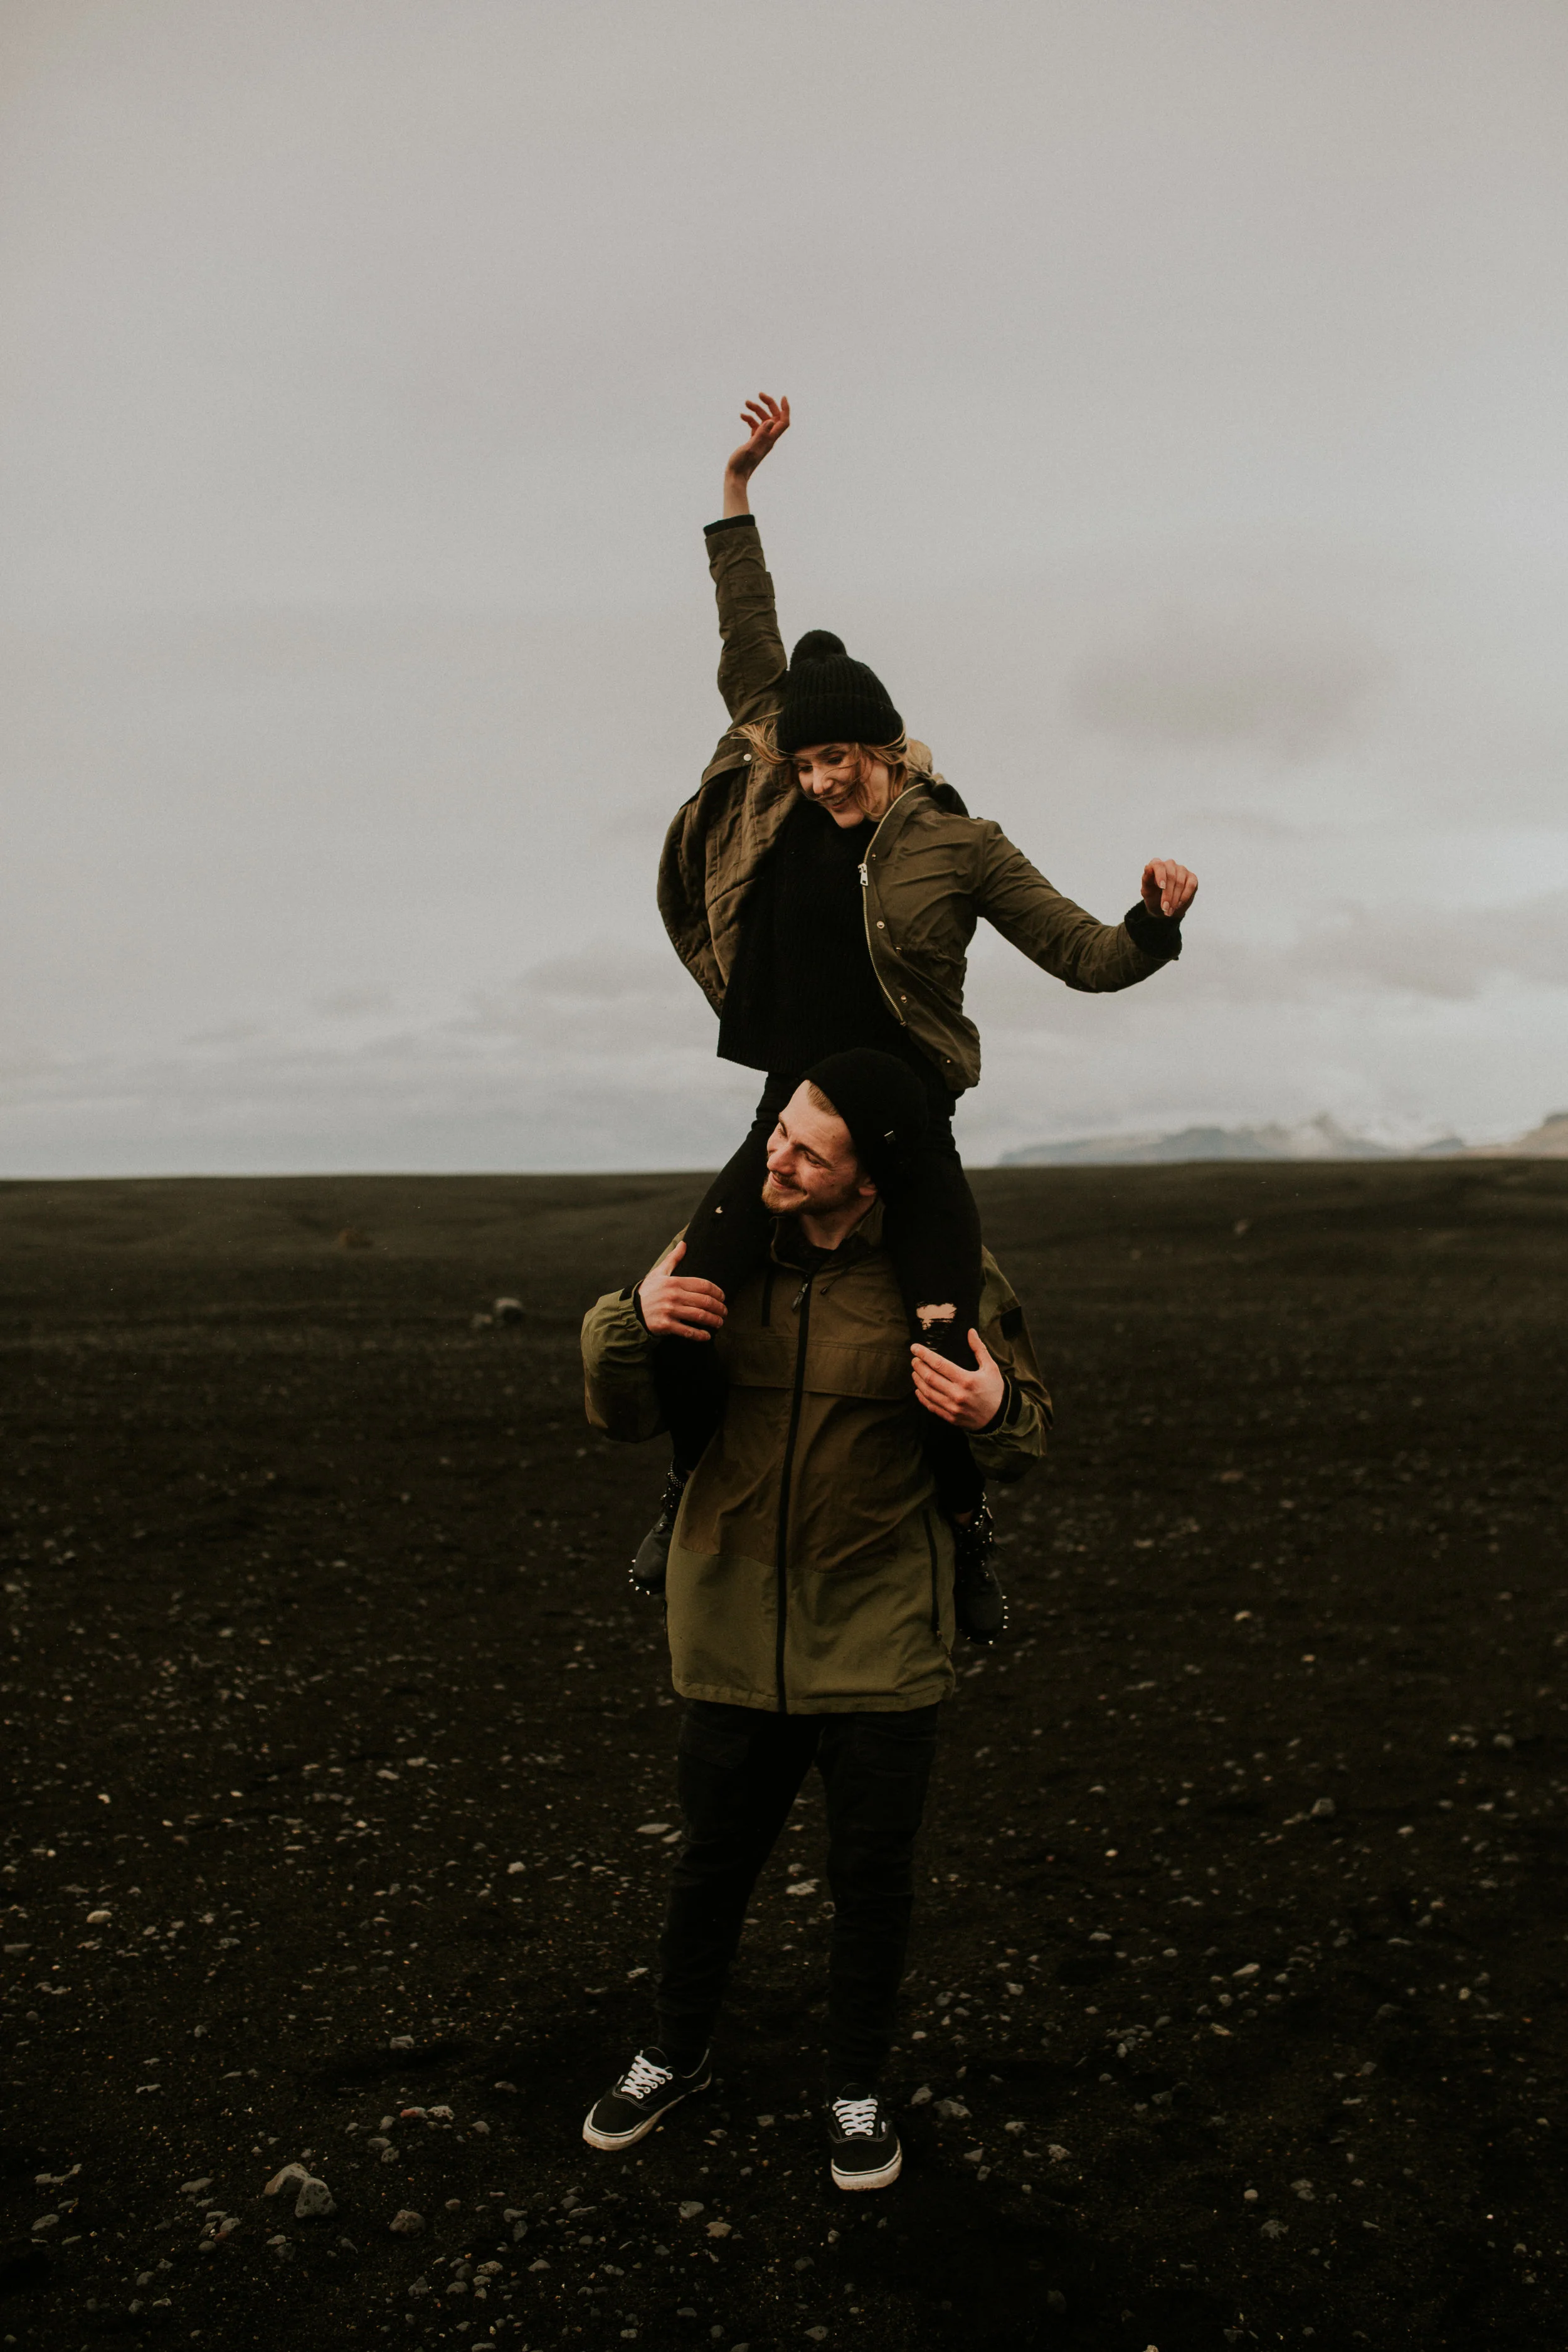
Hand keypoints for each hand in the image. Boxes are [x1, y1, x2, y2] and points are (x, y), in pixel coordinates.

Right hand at [636, 1240, 726, 1341]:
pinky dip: (699, 1335)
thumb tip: (684, 1243)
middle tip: (724, 1312)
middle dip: (719, 1308)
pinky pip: (687, 1331)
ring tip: (719, 1323)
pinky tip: (707, 1336)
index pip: (703, 1285)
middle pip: (705, 1301)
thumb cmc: (647, 1291)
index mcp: (674, 1282)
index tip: (723, 1297)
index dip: (717, 1292)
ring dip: (713, 1320)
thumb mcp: (658, 1273)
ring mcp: (670, 1311)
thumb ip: (673, 1259)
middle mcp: (673, 1296)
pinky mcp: (666, 1325)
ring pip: (699, 1316)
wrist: (631, 1311)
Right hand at [722, 393, 790, 515]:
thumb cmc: (741, 464)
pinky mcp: (753, 441)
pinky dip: (750, 418)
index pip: (784, 422)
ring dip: (756, 410)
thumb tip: (771, 421)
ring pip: (763, 420)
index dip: (785, 409)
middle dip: (768, 404)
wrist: (735, 477)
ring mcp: (761, 440)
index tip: (782, 397)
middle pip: (774, 417)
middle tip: (759, 395)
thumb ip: (761, 435)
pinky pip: (755, 426)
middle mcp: (768, 439)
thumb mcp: (750, 447)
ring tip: (746, 403)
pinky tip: (742, 415)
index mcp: (770, 440)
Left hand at [911, 1328, 1004, 1430]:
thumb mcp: (991, 1368)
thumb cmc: (995, 1390)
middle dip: (918, 1366)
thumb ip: (979, 1349)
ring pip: (927, 1392)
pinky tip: (918, 1389)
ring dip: (918, 1380)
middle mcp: (957, 1394)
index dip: (924, 1354)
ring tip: (915, 1372)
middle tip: (914, 1359)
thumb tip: (970, 1332)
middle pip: (930, 1377)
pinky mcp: (950, 1417)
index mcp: (966, 1379)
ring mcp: (952, 1407)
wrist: (1000, 1417)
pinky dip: (922, 1397)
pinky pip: (931, 1406)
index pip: (939, 1364)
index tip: (915, 1348)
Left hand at [1140, 858, 1197, 918]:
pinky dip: (1184, 897)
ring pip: (1180, 883)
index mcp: (1156, 864)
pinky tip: (1178, 905)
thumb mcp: (1146, 890)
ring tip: (1169, 910)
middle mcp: (1170, 864)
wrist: (1164, 907)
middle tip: (1164, 908)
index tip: (1162, 887)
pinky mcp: (1192, 878)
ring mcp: (1182, 870)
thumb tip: (1148, 867)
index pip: (1158, 865)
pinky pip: (1191, 886)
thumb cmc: (1153, 896)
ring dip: (1175, 899)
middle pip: (1171, 877)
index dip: (1161, 876)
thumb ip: (1146, 879)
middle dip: (1168, 895)